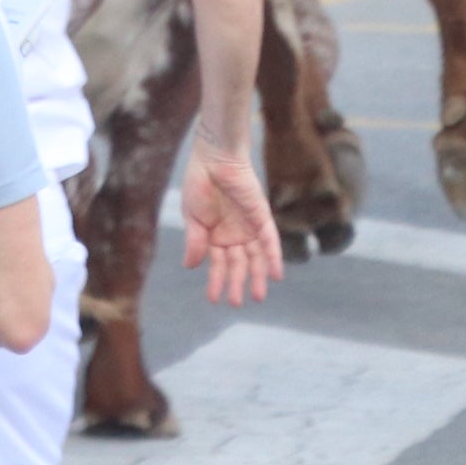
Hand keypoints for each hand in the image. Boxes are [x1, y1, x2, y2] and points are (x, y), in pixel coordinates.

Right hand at [178, 143, 283, 306]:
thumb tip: (190, 267)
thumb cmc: (199, 185)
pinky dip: (273, 258)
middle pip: (238, 265)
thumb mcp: (193, 218)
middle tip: (237, 303)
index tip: (214, 300)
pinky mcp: (262, 219)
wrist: (214, 161)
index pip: (218, 264)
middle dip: (237, 284)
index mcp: (214, 236)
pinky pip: (270, 242)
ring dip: (257, 276)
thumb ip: (195, 242)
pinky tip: (275, 275)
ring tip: (257, 296)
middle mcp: (233, 235)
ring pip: (256, 258)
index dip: (216, 281)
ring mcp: (249, 228)